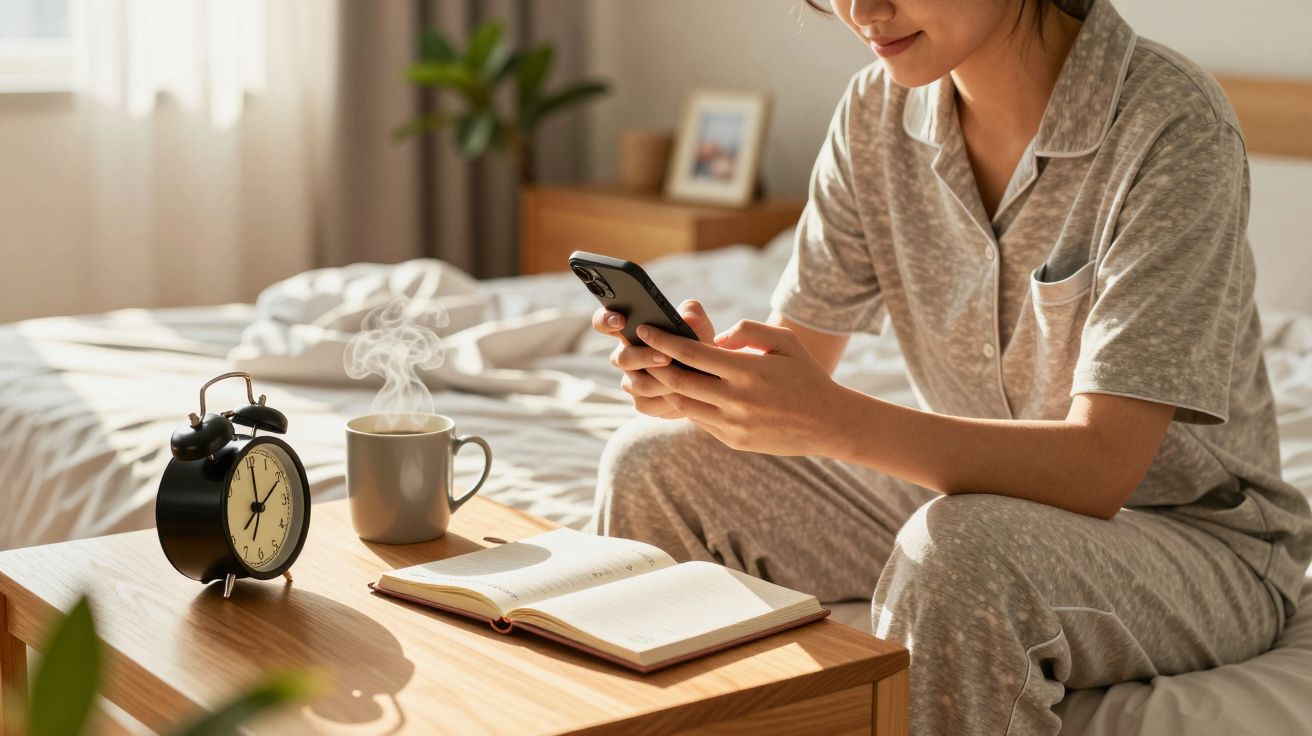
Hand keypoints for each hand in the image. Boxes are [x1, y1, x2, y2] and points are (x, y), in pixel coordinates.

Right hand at [593, 300, 716, 418]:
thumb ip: (692, 313)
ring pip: (635, 384)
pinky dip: (666, 401)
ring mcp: (631, 381)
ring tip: (683, 378)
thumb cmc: (698, 344)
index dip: (606, 320)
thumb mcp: (699, 325)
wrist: (711, 379)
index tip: (621, 321)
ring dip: (660, 381)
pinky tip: (684, 395)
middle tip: (667, 357)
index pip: (604, 322)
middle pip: (621, 358)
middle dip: (644, 357)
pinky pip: (646, 404)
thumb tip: (688, 317)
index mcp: (631, 331)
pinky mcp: (642, 403)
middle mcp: (625, 356)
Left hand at [637, 319, 847, 455]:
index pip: (690, 353)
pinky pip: (699, 420)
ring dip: (664, 387)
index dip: (662, 340)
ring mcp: (733, 424)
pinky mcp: (732, 440)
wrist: (828, 423)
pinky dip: (686, 404)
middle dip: (652, 364)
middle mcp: (736, 400)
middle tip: (638, 351)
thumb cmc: (805, 374)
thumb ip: (747, 330)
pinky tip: (682, 391)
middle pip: (677, 380)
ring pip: (683, 404)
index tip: (643, 329)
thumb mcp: (784, 341)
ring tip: (652, 370)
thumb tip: (713, 338)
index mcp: (747, 370)